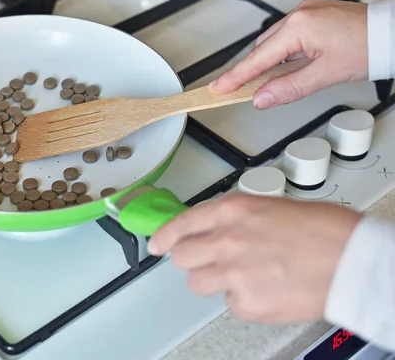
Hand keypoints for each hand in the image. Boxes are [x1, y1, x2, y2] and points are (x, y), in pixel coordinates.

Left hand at [147, 193, 361, 323]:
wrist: (355, 261)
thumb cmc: (326, 231)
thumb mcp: (273, 208)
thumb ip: (238, 219)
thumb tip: (218, 229)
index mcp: (233, 212)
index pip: (181, 224)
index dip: (164, 236)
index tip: (156, 244)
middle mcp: (226, 241)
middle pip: (182, 258)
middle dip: (192, 259)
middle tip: (210, 260)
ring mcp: (234, 274)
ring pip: (198, 283)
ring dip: (214, 280)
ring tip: (244, 276)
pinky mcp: (248, 304)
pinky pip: (230, 304)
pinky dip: (243, 300)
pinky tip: (266, 289)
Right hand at [208, 0, 368, 108]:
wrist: (394, 33)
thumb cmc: (369, 46)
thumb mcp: (325, 76)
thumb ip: (289, 88)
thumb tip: (261, 98)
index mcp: (298, 27)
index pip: (257, 59)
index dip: (235, 77)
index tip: (217, 88)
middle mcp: (300, 15)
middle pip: (263, 49)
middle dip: (251, 71)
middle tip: (237, 91)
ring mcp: (308, 13)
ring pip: (276, 43)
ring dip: (269, 62)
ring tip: (270, 83)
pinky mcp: (316, 16)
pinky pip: (289, 36)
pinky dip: (284, 53)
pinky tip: (289, 66)